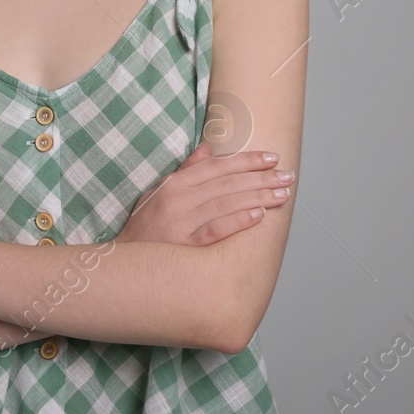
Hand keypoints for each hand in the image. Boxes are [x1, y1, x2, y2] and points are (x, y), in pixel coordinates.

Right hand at [117, 141, 294, 245]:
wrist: (125, 264)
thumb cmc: (145, 227)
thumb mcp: (159, 193)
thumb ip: (185, 172)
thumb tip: (208, 150)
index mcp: (175, 184)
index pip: (218, 167)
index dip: (247, 160)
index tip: (272, 158)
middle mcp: (179, 199)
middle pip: (227, 183)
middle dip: (261, 178)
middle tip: (288, 175)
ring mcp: (182, 222)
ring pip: (226, 203)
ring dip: (258, 197)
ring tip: (283, 194)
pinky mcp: (185, 246)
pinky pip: (216, 230)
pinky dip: (238, 221)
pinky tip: (259, 216)